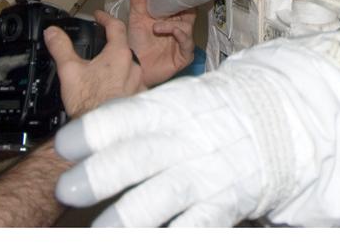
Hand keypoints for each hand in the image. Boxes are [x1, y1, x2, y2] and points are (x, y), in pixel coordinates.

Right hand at [45, 10, 143, 117]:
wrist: (101, 131)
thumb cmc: (89, 102)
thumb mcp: (69, 70)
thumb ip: (61, 47)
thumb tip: (52, 32)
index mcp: (120, 54)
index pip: (116, 27)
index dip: (106, 19)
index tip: (99, 16)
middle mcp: (135, 66)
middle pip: (124, 48)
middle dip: (111, 46)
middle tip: (99, 47)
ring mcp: (139, 83)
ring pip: (129, 67)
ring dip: (118, 67)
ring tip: (102, 72)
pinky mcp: (138, 99)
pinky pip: (132, 85)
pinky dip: (122, 84)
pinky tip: (111, 90)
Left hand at [55, 68, 278, 225]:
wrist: (274, 120)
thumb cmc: (212, 113)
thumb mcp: (177, 101)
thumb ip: (135, 120)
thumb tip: (79, 140)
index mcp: (168, 110)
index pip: (125, 117)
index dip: (93, 131)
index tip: (65, 145)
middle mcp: (184, 141)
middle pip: (139, 156)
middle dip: (102, 174)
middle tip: (69, 189)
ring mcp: (204, 174)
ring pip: (163, 197)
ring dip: (128, 218)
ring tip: (101, 234)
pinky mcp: (222, 203)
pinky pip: (196, 226)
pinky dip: (174, 238)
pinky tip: (154, 242)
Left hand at [127, 0, 195, 86]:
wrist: (133, 67)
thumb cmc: (136, 44)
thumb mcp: (136, 20)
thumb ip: (139, 2)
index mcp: (172, 20)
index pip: (184, 5)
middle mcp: (180, 30)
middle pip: (190, 14)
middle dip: (183, 7)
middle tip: (172, 3)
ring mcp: (183, 43)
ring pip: (188, 27)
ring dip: (172, 24)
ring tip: (155, 27)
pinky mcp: (184, 56)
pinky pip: (187, 43)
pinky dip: (179, 35)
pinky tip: (166, 32)